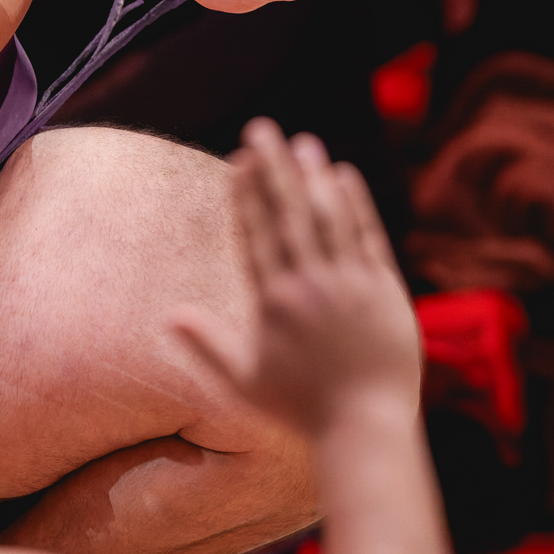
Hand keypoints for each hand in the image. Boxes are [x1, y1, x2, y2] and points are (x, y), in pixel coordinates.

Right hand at [172, 118, 420, 436]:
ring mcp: (350, 285)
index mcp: (274, 302)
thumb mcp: (244, 380)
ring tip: (302, 140)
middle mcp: (310, 286)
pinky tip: (343, 176)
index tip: (239, 158)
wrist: (365, 427)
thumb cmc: (301, 408)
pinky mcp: (385, 290)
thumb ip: (207, 344)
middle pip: (289, 213)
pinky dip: (355, 204)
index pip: (257, 233)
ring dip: (313, 175)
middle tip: (262, 127)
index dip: (248, 193)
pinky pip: (367, 237)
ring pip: (328, 217)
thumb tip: (168, 315)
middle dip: (274, 166)